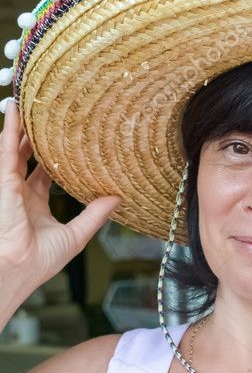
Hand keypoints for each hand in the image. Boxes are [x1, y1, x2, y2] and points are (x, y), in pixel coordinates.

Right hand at [0, 100, 121, 294]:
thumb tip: (118, 198)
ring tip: (30, 102)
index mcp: (34, 205)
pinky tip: (15, 111)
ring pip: (15, 149)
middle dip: (36, 137)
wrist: (19, 269)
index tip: (68, 142)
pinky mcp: (4, 183)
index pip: (43, 174)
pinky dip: (10, 131)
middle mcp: (20, 193)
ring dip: (22, 127)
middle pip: (28, 157)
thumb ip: (95, 215)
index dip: (53, 158)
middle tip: (49, 115)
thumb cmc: (40, 261)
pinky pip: (7, 151)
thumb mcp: (76, 235)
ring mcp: (10, 186)